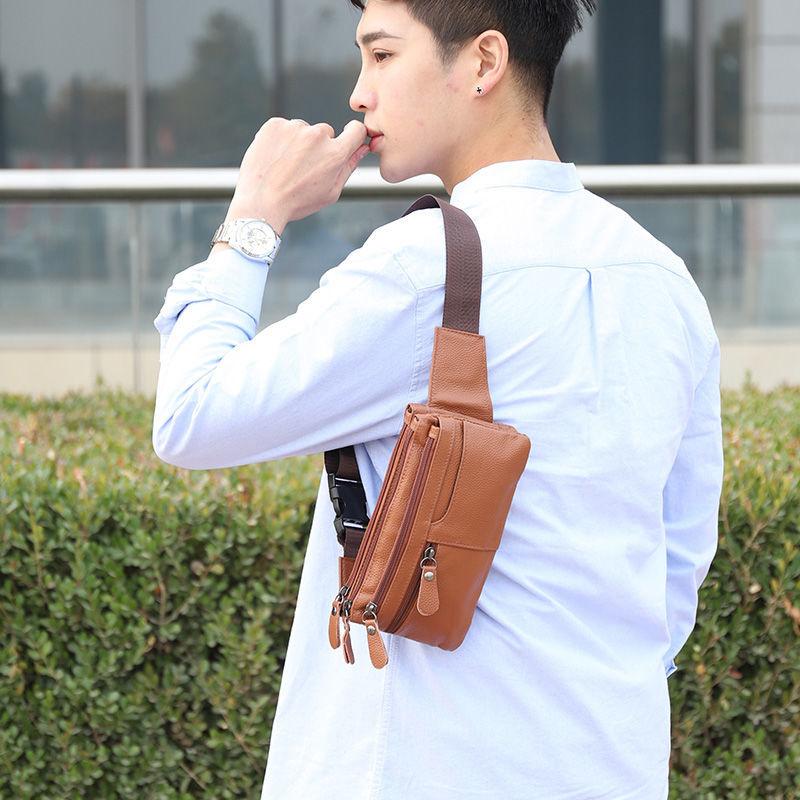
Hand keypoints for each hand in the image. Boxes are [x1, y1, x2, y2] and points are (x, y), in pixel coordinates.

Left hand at [224, 117, 370, 235]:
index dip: (353, 134)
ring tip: (286, 166)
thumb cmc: (298, 202)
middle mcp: (318, 136)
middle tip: (303, 168)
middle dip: (319, 146)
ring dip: (298, 142)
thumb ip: (349, 167)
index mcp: (335, 154)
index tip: (347, 138)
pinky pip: (284, 127)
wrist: (261, 202)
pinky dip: (280, 139)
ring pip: (303, 130)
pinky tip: (275, 159)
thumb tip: (363, 148)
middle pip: (326, 132)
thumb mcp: (330, 192)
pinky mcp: (275, 124)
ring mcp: (295, 128)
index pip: (356, 130)